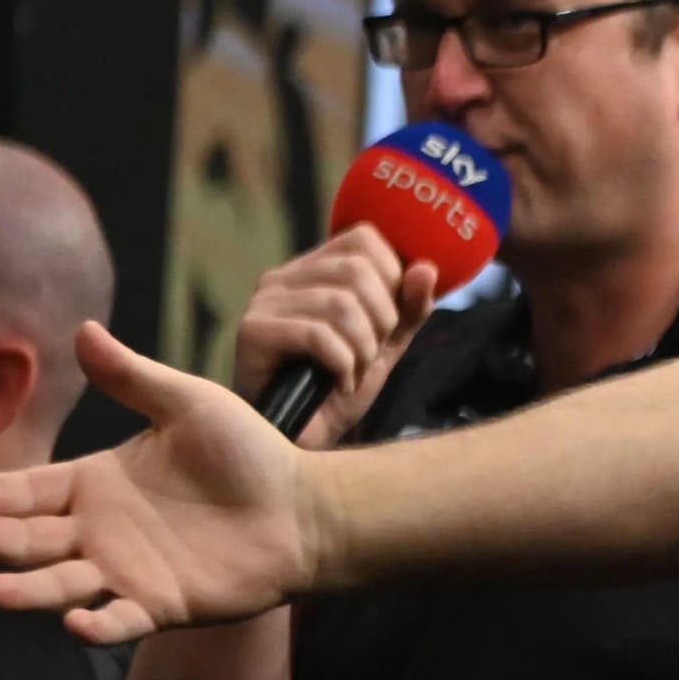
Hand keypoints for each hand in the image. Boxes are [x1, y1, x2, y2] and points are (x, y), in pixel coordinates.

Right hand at [0, 323, 317, 642]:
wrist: (303, 507)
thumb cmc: (247, 452)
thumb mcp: (188, 404)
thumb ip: (133, 377)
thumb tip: (83, 328)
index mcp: (97, 483)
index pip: (31, 490)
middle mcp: (98, 532)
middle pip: (31, 539)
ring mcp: (125, 572)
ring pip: (62, 584)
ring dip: (28, 590)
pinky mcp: (160, 605)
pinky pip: (121, 620)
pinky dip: (98, 625)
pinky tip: (77, 623)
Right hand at [232, 228, 440, 448]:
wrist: (302, 441)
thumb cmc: (338, 388)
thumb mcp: (386, 344)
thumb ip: (410, 307)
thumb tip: (426, 268)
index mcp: (314, 269)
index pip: (364, 238)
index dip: (392, 276)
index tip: (389, 320)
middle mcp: (283, 277)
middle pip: (357, 269)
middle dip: (381, 318)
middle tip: (371, 354)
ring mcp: (263, 302)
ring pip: (340, 303)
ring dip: (362, 347)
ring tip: (354, 371)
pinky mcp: (252, 332)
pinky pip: (317, 334)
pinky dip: (342, 364)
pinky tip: (338, 383)